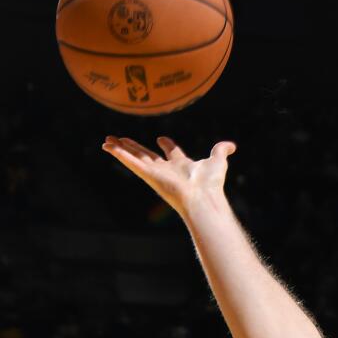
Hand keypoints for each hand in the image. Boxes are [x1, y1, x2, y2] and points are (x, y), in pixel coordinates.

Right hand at [101, 135, 235, 216]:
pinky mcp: (148, 175)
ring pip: (134, 157)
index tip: (160, 138)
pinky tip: (108, 146)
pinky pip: (131, 162)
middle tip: (120, 138)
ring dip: (120, 148)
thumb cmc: (211, 184)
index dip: (165, 144)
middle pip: (146, 155)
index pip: (170, 152)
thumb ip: (221, 150)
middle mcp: (166, 170)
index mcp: (181, 165)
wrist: (203, 198)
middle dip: (133, 146)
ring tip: (106, 141)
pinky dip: (119, 154)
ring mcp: (155, 173)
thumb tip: (231, 145)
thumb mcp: (217, 160)